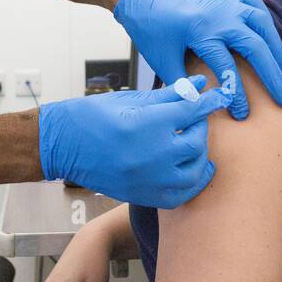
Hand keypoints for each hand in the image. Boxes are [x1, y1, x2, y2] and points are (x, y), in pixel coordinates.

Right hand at [38, 75, 230, 207]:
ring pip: (194, 171)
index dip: (210, 101)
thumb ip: (168, 94)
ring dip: (199, 156)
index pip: (193, 111)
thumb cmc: (91, 116)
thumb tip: (197, 85)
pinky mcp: (142, 194)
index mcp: (148, 123)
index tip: (220, 96)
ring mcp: (148, 178)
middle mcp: (152, 153)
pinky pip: (179, 196)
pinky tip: (190, 171)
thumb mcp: (131, 98)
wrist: (61, 145)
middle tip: (193, 120)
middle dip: (200, 128)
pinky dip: (190, 184)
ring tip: (192, 145)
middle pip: (197, 142)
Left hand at [114, 0, 281, 119]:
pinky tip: (272, 43)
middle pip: (256, 46)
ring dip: (276, 50)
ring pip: (263, 25)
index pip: (227, 67)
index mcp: (201, 31)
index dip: (236, 94)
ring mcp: (227, 2)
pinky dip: (268, 25)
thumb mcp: (162, 60)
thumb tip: (200, 108)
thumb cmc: (152, 31)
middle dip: (273, 76)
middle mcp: (220, 15)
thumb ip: (182, 84)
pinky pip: (257, 8)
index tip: (242, 114)